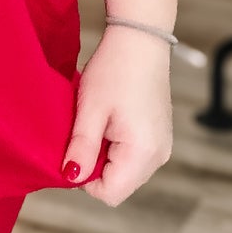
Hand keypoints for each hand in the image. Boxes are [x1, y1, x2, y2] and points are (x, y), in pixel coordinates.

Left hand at [62, 25, 173, 206]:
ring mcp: (162, 146)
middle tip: (85, 130)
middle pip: (118, 184)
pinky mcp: (159, 136)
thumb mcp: (90, 110)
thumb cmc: (114, 70)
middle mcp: (159, 155)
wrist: (139, 39)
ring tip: (98, 121)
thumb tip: (70, 177)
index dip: (84, 178)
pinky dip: (116, 145)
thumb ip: (81, 148)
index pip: (109, 193)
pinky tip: (109, 118)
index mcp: (143, 153)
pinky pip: (133, 156)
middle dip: (94, 166)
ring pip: (124, 171)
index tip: (74, 147)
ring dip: (104, 154)